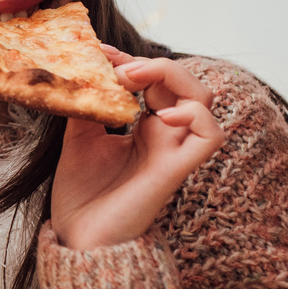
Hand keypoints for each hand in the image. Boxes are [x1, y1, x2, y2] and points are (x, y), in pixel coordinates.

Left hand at [50, 52, 223, 250]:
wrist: (77, 237)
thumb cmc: (81, 194)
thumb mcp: (78, 138)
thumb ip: (88, 104)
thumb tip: (84, 70)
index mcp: (143, 127)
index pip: (153, 80)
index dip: (132, 60)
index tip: (99, 51)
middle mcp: (164, 135)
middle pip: (182, 82)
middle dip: (151, 64)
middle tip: (116, 67)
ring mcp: (172, 150)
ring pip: (202, 99)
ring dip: (173, 77)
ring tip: (134, 79)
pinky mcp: (175, 170)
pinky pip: (210, 136)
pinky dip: (194, 115)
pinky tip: (161, 114)